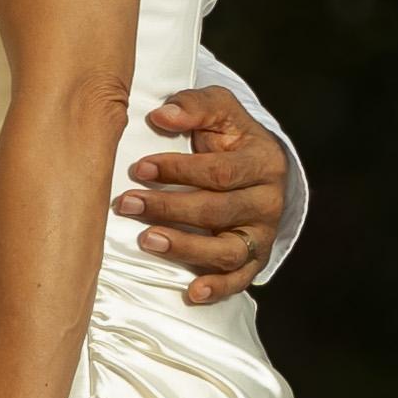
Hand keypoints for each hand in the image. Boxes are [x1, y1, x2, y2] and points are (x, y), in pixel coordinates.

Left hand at [116, 84, 287, 304]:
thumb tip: (162, 115)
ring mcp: (263, 234)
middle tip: (128, 203)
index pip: (220, 171)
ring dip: (185, 247)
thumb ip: (194, 105)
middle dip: (169, 207)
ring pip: (226, 249)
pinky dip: (217, 289)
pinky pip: (239, 279)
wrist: (257, 167)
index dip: (178, 170)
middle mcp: (269, 201)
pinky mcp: (255, 260)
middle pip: (218, 210)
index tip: (140, 168)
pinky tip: (191, 291)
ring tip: (147, 240)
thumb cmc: (230, 136)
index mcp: (264, 161)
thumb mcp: (219, 108)